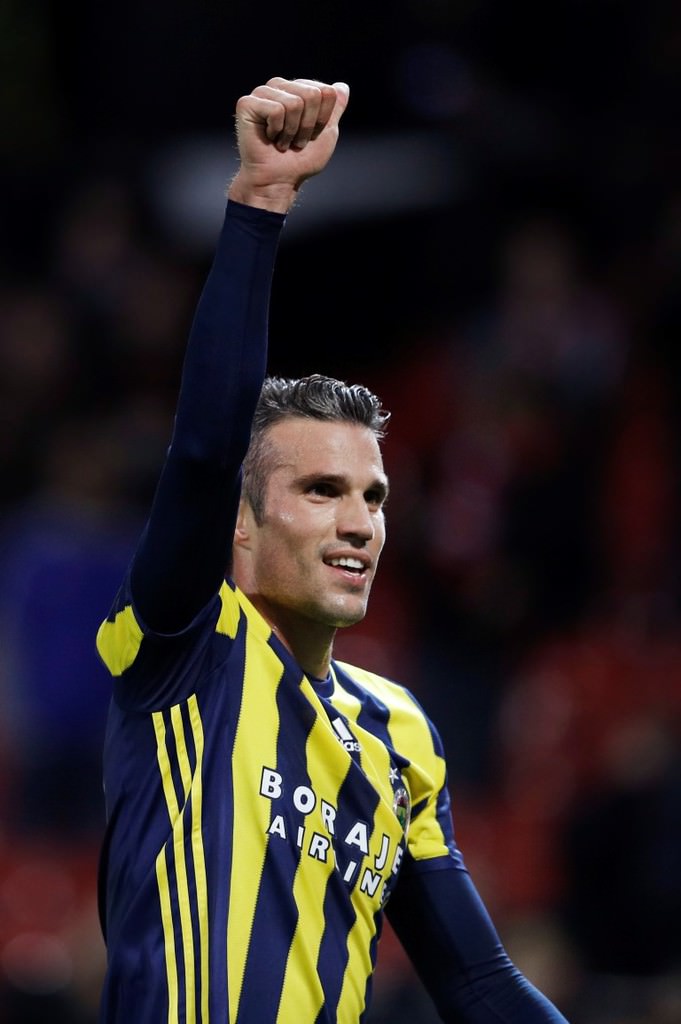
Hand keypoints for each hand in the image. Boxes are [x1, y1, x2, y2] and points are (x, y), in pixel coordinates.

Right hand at [228, 77, 349, 212]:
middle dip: (308, 125)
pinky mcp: (247, 103)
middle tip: (295, 139)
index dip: (322, 119)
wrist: (278, 181)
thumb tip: (342, 86)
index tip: (310, 134)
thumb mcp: (326, 134)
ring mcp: (262, 93)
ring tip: (281, 140)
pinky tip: (269, 137)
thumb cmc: (300, 161)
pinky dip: (277, 130)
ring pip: (294, 103)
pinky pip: (276, 110)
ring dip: (292, 130)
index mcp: (298, 89)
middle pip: (312, 94)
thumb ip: (335, 108)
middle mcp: (280, 86)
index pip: (326, 91)